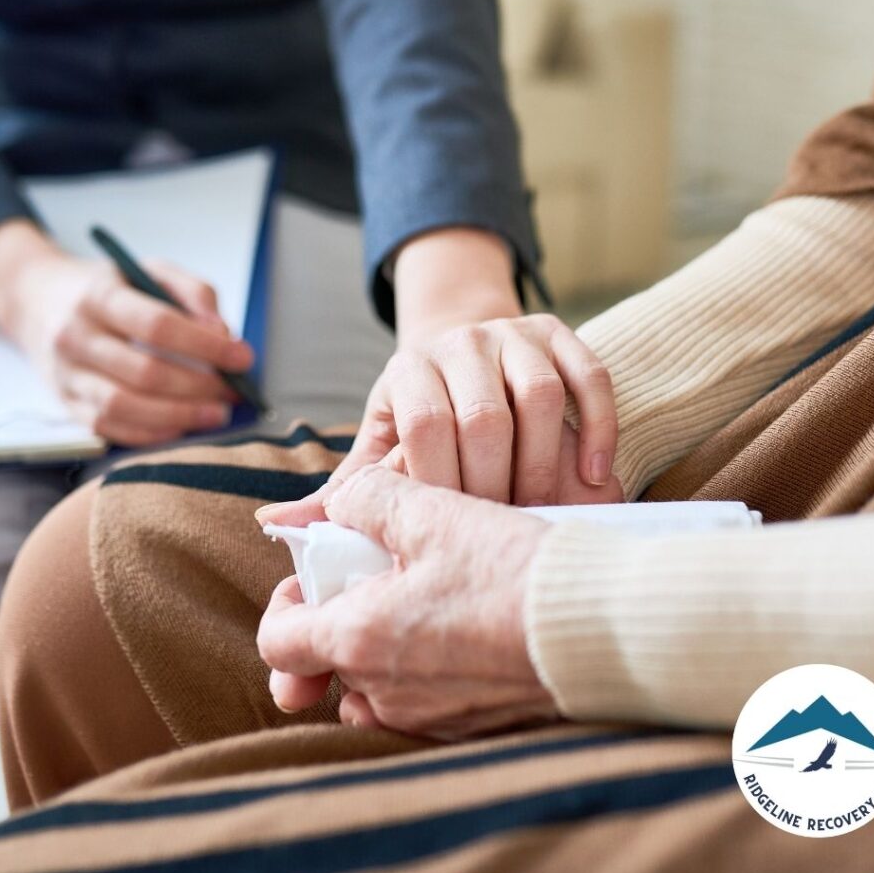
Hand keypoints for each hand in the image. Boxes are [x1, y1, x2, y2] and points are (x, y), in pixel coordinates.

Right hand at [0, 220, 253, 445]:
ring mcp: (66, 374)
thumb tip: (223, 332)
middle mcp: (76, 336)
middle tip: (233, 392)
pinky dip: (152, 434)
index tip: (243, 358)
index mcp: (99, 296)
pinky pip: (109, 429)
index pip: (157, 325)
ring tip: (216, 414)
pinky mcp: (65, 404)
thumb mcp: (150, 271)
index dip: (206, 346)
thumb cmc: (109, 288)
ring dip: (179, 416)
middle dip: (199, 387)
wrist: (38, 300)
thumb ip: (194, 293)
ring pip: (124, 407)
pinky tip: (182, 426)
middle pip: (144, 372)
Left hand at [256, 313, 622, 528]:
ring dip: (545, 463)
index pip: (425, 427)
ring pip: (540, 396)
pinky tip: (594, 476)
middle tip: (500, 537)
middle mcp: (460, 343)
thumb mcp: (380, 445)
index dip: (440, 486)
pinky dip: (597, 426)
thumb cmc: (422, 418)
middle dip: (495, 485)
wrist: (466, 350)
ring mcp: (514, 334)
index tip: (450, 538)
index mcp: (407, 370)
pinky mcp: (559, 333)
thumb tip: (276, 526)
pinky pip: (589, 375)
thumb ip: (343, 489)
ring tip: (542, 515)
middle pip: (485, 416)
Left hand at [257, 465, 559, 739]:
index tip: (321, 574)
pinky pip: (427, 700)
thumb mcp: (434, 513)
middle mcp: (387, 694)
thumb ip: (369, 499)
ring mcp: (432, 718)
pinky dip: (430, 664)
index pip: (279, 642)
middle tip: (386, 572)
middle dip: (348, 614)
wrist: (602, 628)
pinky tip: (467, 624)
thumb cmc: (512, 571)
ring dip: (389, 641)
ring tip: (431, 593)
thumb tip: (341, 501)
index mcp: (361, 641)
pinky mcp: (474, 726)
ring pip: (380, 682)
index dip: (287, 601)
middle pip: (333, 659)